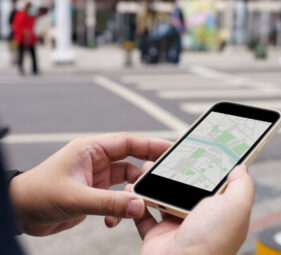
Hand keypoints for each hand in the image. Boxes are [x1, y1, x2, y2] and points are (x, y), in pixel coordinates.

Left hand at [9, 133, 170, 235]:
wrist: (19, 212)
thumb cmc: (38, 194)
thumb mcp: (76, 197)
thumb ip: (109, 202)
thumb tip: (138, 205)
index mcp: (91, 149)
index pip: (128, 142)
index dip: (150, 144)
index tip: (170, 149)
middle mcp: (96, 160)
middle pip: (131, 161)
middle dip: (145, 172)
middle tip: (162, 181)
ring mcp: (96, 177)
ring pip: (125, 182)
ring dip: (131, 195)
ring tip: (134, 206)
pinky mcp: (94, 192)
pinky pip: (116, 197)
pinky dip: (118, 208)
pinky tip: (110, 220)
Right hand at [108, 164, 254, 254]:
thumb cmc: (210, 242)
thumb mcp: (235, 207)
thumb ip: (241, 185)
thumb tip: (240, 168)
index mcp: (217, 211)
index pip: (210, 181)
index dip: (202, 164)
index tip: (194, 148)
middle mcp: (197, 218)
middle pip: (183, 186)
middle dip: (173, 171)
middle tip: (165, 157)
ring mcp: (175, 225)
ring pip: (162, 196)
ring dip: (153, 182)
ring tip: (147, 168)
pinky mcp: (157, 232)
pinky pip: (144, 212)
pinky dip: (138, 201)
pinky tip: (135, 189)